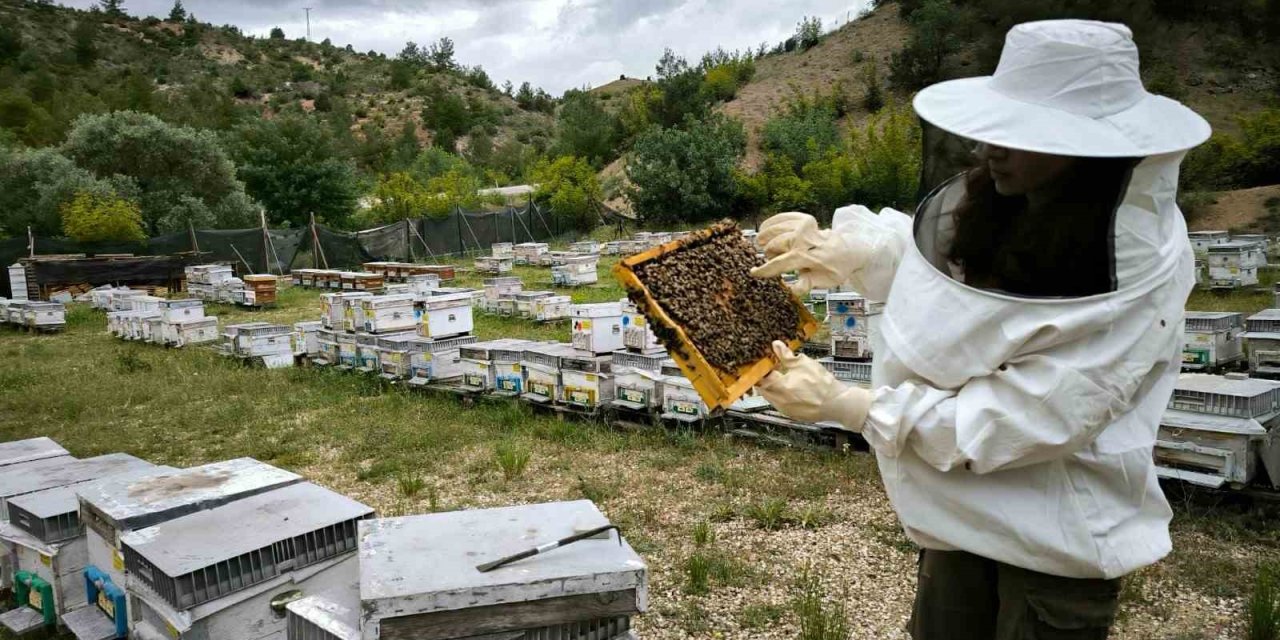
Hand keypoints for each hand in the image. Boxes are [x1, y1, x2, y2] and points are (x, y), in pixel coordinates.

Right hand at [750, 212, 861, 295]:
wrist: (850, 250)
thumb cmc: (835, 268)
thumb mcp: (823, 281)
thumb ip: (807, 284)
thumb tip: (792, 290)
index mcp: (806, 257)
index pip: (779, 264)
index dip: (764, 270)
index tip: (754, 272)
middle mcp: (803, 239)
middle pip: (774, 244)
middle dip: (768, 253)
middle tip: (769, 258)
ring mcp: (804, 227)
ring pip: (775, 229)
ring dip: (766, 237)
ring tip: (763, 243)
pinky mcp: (805, 219)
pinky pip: (783, 217)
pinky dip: (772, 222)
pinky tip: (764, 228)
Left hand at [756, 341, 872, 430]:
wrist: (837, 403)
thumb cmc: (823, 385)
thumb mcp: (803, 363)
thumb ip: (786, 355)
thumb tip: (777, 346)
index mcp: (778, 387)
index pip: (759, 378)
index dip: (760, 370)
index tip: (763, 364)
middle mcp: (778, 401)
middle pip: (764, 389)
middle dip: (767, 379)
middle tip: (773, 370)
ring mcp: (785, 410)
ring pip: (772, 397)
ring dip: (775, 388)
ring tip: (784, 379)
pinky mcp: (792, 415)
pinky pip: (781, 404)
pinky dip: (783, 396)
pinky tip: (793, 390)